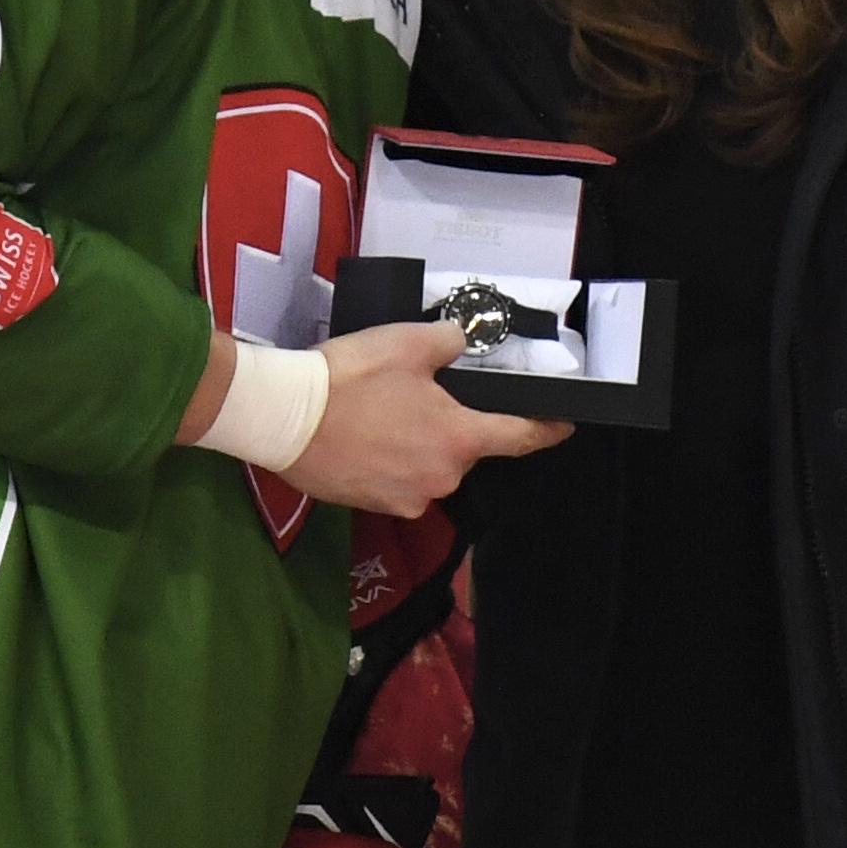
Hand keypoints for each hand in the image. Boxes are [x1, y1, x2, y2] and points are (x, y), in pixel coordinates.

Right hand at [284, 320, 567, 516]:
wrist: (283, 417)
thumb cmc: (351, 378)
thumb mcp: (406, 343)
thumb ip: (448, 341)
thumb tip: (461, 343)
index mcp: (459, 439)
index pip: (520, 438)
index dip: (546, 430)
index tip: (563, 425)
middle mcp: (442, 478)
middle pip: (463, 448)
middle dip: (449, 424)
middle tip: (416, 394)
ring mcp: (408, 498)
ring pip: (428, 465)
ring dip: (417, 443)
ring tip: (381, 413)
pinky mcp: (374, 505)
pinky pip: (397, 480)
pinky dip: (390, 460)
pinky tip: (363, 435)